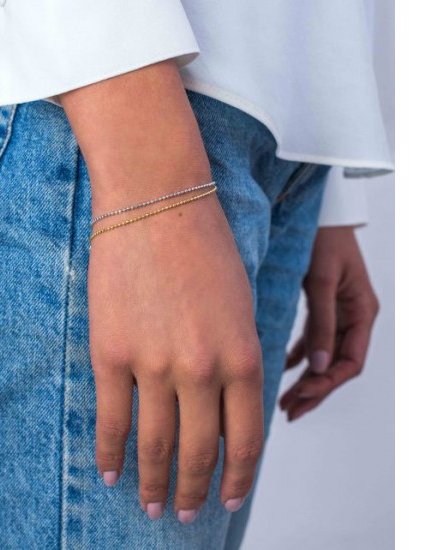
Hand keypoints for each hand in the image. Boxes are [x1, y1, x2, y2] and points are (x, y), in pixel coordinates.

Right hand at [88, 191, 262, 521]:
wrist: (157, 201)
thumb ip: (237, 361)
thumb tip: (225, 409)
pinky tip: (112, 475)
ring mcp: (153, 364)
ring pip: (155, 445)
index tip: (227, 497)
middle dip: (194, 491)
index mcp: (243, 357)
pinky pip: (110, 420)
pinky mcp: (111, 352)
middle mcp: (202, 370)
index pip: (246, 440)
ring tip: (152, 506)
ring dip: (154, 483)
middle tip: (186, 514)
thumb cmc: (204, 246)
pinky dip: (111, 454)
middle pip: (199, 452)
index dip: (237, 477)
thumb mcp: (241, 306)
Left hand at [279, 227, 378, 420]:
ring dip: (307, 378)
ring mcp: (340, 312)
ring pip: (324, 355)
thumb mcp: (323, 281)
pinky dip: (301, 356)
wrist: (320, 212)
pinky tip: (286, 367)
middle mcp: (354, 316)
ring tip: (285, 400)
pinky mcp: (324, 306)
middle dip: (314, 390)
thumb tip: (316, 367)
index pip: (350, 362)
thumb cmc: (324, 239)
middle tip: (288, 410)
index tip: (300, 397)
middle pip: (336, 365)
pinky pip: (316, 339)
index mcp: (362, 312)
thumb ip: (321, 323)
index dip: (326, 384)